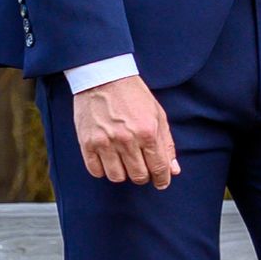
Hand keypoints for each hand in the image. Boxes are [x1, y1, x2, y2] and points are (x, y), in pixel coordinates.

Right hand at [74, 74, 177, 188]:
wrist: (104, 77)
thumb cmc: (134, 96)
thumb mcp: (158, 115)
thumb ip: (166, 144)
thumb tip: (173, 170)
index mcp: (147, 132)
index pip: (158, 168)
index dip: (162, 179)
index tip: (161, 182)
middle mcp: (127, 139)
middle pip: (138, 176)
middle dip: (143, 175)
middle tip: (141, 167)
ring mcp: (105, 142)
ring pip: (117, 177)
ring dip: (123, 173)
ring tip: (124, 161)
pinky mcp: (87, 143)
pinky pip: (96, 171)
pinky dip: (103, 170)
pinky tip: (108, 159)